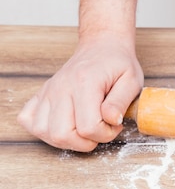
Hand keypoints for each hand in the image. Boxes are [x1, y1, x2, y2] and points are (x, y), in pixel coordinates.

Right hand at [18, 33, 143, 151]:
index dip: (106, 134)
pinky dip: (44, 130)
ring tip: (84, 128)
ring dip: (66, 139)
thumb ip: (121, 102)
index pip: (88, 127)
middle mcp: (61, 87)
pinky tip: (64, 124)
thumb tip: (112, 120)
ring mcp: (48, 91)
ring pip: (44, 132)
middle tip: (101, 129)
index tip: (115, 124)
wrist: (102, 46)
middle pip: (62, 134)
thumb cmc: (118, 64)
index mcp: (85, 83)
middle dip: (86, 142)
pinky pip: (28, 120)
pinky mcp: (40, 94)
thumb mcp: (131, 81)